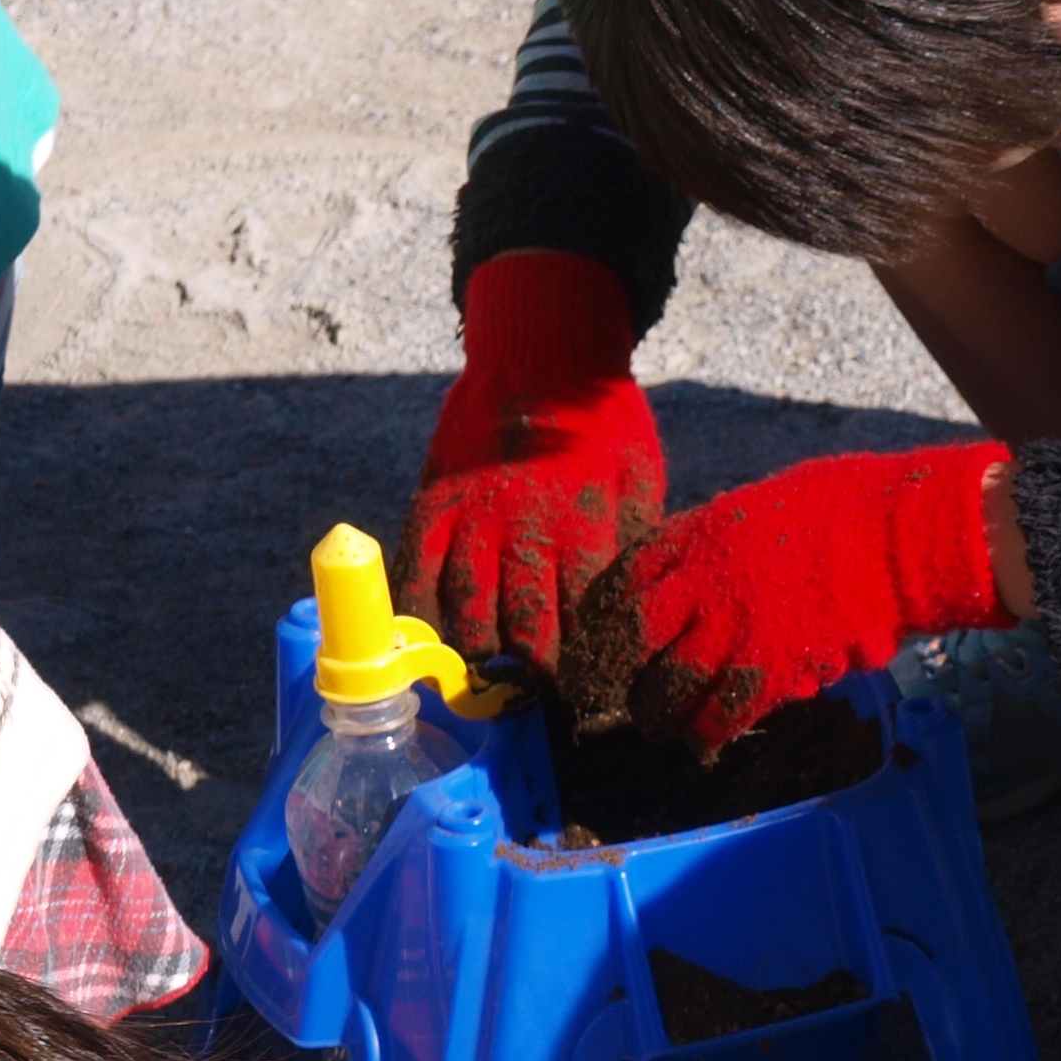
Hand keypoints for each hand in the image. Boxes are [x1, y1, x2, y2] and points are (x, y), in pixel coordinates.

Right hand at [401, 253, 664, 668]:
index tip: (592, 702)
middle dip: (534, 680)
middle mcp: (525, 531)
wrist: (541, 355)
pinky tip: (431, 647)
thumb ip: (633, 549)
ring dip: (479, 660)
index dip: (588, 672)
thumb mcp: (644, 483)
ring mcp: (472, 518)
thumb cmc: (606, 425)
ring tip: (493, 688)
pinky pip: (416, 575)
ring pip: (466, 614)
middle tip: (540, 705)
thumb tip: (641, 615)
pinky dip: (420, 619)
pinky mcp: (432, 504)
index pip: (586, 625)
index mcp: (587, 529)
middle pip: (524, 632)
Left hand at [563, 439, 1012, 753]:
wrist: (897, 539)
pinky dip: (709, 734)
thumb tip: (705, 576)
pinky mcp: (771, 671)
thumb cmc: (845, 508)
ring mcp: (733, 632)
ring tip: (660, 727)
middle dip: (616, 674)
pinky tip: (706, 744)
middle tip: (614, 694)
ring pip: (669, 690)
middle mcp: (702, 586)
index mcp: (698, 537)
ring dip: (659, 715)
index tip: (600, 636)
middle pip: (632, 642)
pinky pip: (722, 716)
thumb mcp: (761, 507)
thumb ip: (721, 545)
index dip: (605, 616)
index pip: (626, 581)